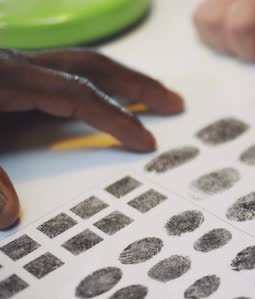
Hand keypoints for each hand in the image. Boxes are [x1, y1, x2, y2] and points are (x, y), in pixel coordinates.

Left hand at [0, 48, 183, 228]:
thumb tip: (11, 214)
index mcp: (9, 78)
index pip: (78, 93)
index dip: (115, 117)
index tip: (146, 142)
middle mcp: (19, 67)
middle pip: (92, 67)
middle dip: (137, 85)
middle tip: (173, 103)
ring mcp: (18, 69)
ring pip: (82, 64)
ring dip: (121, 79)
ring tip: (152, 96)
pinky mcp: (14, 77)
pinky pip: (67, 73)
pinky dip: (97, 83)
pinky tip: (107, 98)